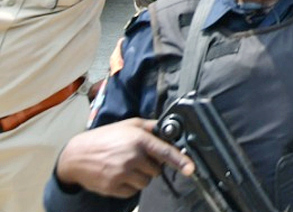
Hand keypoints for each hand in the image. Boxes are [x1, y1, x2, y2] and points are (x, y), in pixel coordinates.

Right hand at [55, 118, 193, 197]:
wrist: (76, 156)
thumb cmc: (104, 138)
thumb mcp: (128, 125)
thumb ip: (149, 126)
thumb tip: (167, 127)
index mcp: (138, 139)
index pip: (164, 151)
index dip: (180, 161)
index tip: (190, 169)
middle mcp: (132, 157)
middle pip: (157, 170)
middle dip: (151, 166)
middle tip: (137, 159)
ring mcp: (122, 173)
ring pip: (146, 182)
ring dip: (141, 177)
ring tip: (127, 167)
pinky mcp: (113, 187)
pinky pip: (132, 192)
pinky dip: (130, 186)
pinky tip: (120, 176)